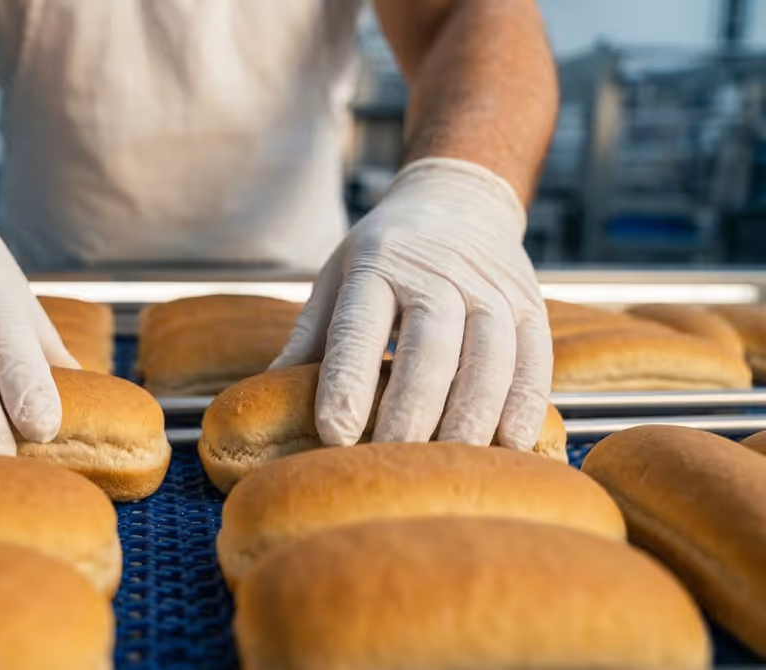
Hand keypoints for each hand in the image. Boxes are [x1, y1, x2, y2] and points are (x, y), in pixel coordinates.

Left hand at [272, 158, 551, 449]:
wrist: (459, 200)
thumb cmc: (385, 252)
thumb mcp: (338, 277)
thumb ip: (309, 337)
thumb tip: (267, 395)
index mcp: (377, 266)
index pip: (359, 329)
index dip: (348, 383)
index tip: (335, 434)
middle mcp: (437, 273)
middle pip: (429, 348)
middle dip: (412, 410)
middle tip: (394, 460)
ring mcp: (490, 288)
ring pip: (488, 356)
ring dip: (472, 415)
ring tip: (452, 465)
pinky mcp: (531, 303)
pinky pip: (535, 358)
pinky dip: (527, 404)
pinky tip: (510, 444)